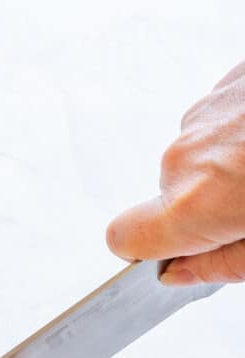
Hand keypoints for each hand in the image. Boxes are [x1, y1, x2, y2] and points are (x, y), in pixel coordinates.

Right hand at [107, 61, 244, 283]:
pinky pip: (217, 123)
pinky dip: (238, 134)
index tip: (168, 252)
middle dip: (205, 205)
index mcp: (192, 205)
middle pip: (169, 196)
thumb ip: (219, 265)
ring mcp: (204, 114)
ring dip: (226, 166)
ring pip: (196, 158)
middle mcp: (185, 157)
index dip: (143, 249)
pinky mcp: (227, 84)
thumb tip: (178, 274)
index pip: (124, 237)